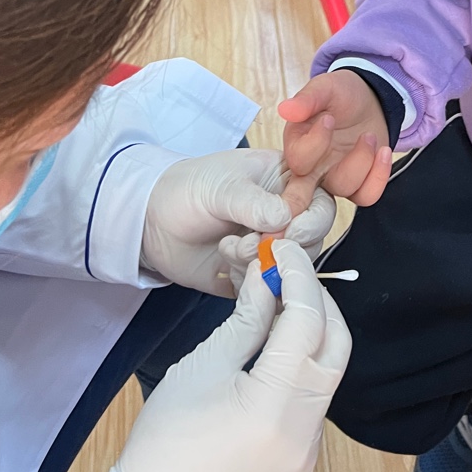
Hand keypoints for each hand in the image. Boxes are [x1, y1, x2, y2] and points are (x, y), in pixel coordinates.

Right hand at [115, 240, 351, 471]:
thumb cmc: (167, 441)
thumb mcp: (203, 365)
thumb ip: (246, 318)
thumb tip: (267, 276)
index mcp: (274, 406)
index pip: (307, 321)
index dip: (298, 276)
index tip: (282, 248)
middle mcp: (304, 430)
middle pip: (335, 344)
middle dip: (317, 299)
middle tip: (286, 270)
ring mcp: (308, 446)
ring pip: (330, 368)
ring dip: (314, 327)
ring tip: (279, 299)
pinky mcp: (303, 453)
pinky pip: (317, 393)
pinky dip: (305, 358)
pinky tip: (278, 340)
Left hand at [142, 149, 335, 294]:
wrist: (151, 222)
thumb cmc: (188, 189)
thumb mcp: (221, 186)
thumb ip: (253, 202)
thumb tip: (285, 218)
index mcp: (286, 182)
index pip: (321, 203)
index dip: (311, 220)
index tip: (288, 229)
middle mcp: (285, 216)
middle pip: (313, 240)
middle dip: (285, 246)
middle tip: (254, 243)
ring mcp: (271, 248)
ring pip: (292, 267)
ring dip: (261, 262)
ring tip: (230, 248)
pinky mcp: (255, 276)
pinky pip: (268, 289)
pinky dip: (250, 282)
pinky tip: (225, 262)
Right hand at [279, 72, 392, 204]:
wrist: (368, 98)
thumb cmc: (341, 94)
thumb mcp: (324, 88)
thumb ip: (306, 99)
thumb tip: (284, 109)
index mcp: (297, 143)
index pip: (298, 160)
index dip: (315, 143)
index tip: (329, 119)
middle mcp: (312, 166)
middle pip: (306, 195)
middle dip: (313, 197)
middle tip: (333, 170)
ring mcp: (336, 176)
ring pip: (344, 188)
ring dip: (362, 161)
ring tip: (370, 136)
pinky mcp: (358, 182)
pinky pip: (366, 195)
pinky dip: (378, 176)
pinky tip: (383, 151)